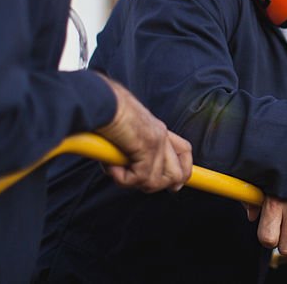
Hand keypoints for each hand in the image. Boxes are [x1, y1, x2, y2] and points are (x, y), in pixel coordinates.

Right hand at [95, 74, 192, 191]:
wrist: (101, 100)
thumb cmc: (104, 114)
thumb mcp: (123, 134)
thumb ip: (131, 152)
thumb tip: (127, 173)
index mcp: (157, 130)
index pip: (185, 151)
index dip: (183, 172)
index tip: (174, 187)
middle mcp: (161, 135)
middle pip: (178, 174)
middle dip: (156, 185)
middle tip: (132, 179)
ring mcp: (156, 141)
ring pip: (157, 181)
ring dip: (135, 182)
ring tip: (117, 169)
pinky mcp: (147, 147)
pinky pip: (140, 178)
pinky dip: (122, 178)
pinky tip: (111, 165)